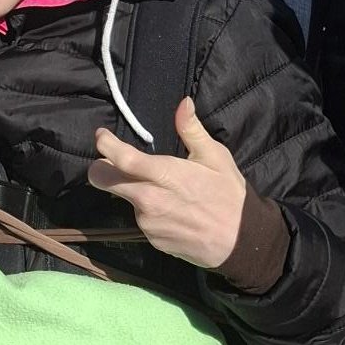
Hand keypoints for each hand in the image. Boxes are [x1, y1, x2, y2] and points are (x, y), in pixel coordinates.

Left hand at [88, 97, 246, 270]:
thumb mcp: (216, 157)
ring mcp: (148, 222)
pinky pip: (141, 219)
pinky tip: (171, 210)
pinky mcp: (152, 240)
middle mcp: (149, 200)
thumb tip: (183, 102)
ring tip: (162, 190)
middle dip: (102, 168)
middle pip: (102, 180)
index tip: (101, 136)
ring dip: (132, 191)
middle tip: (115, 162)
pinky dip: (149, 211)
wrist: (242, 242)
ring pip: (123, 199)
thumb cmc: (230, 195)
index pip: (121, 158)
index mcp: (164, 175)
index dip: (105, 144)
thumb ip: (192, 130)